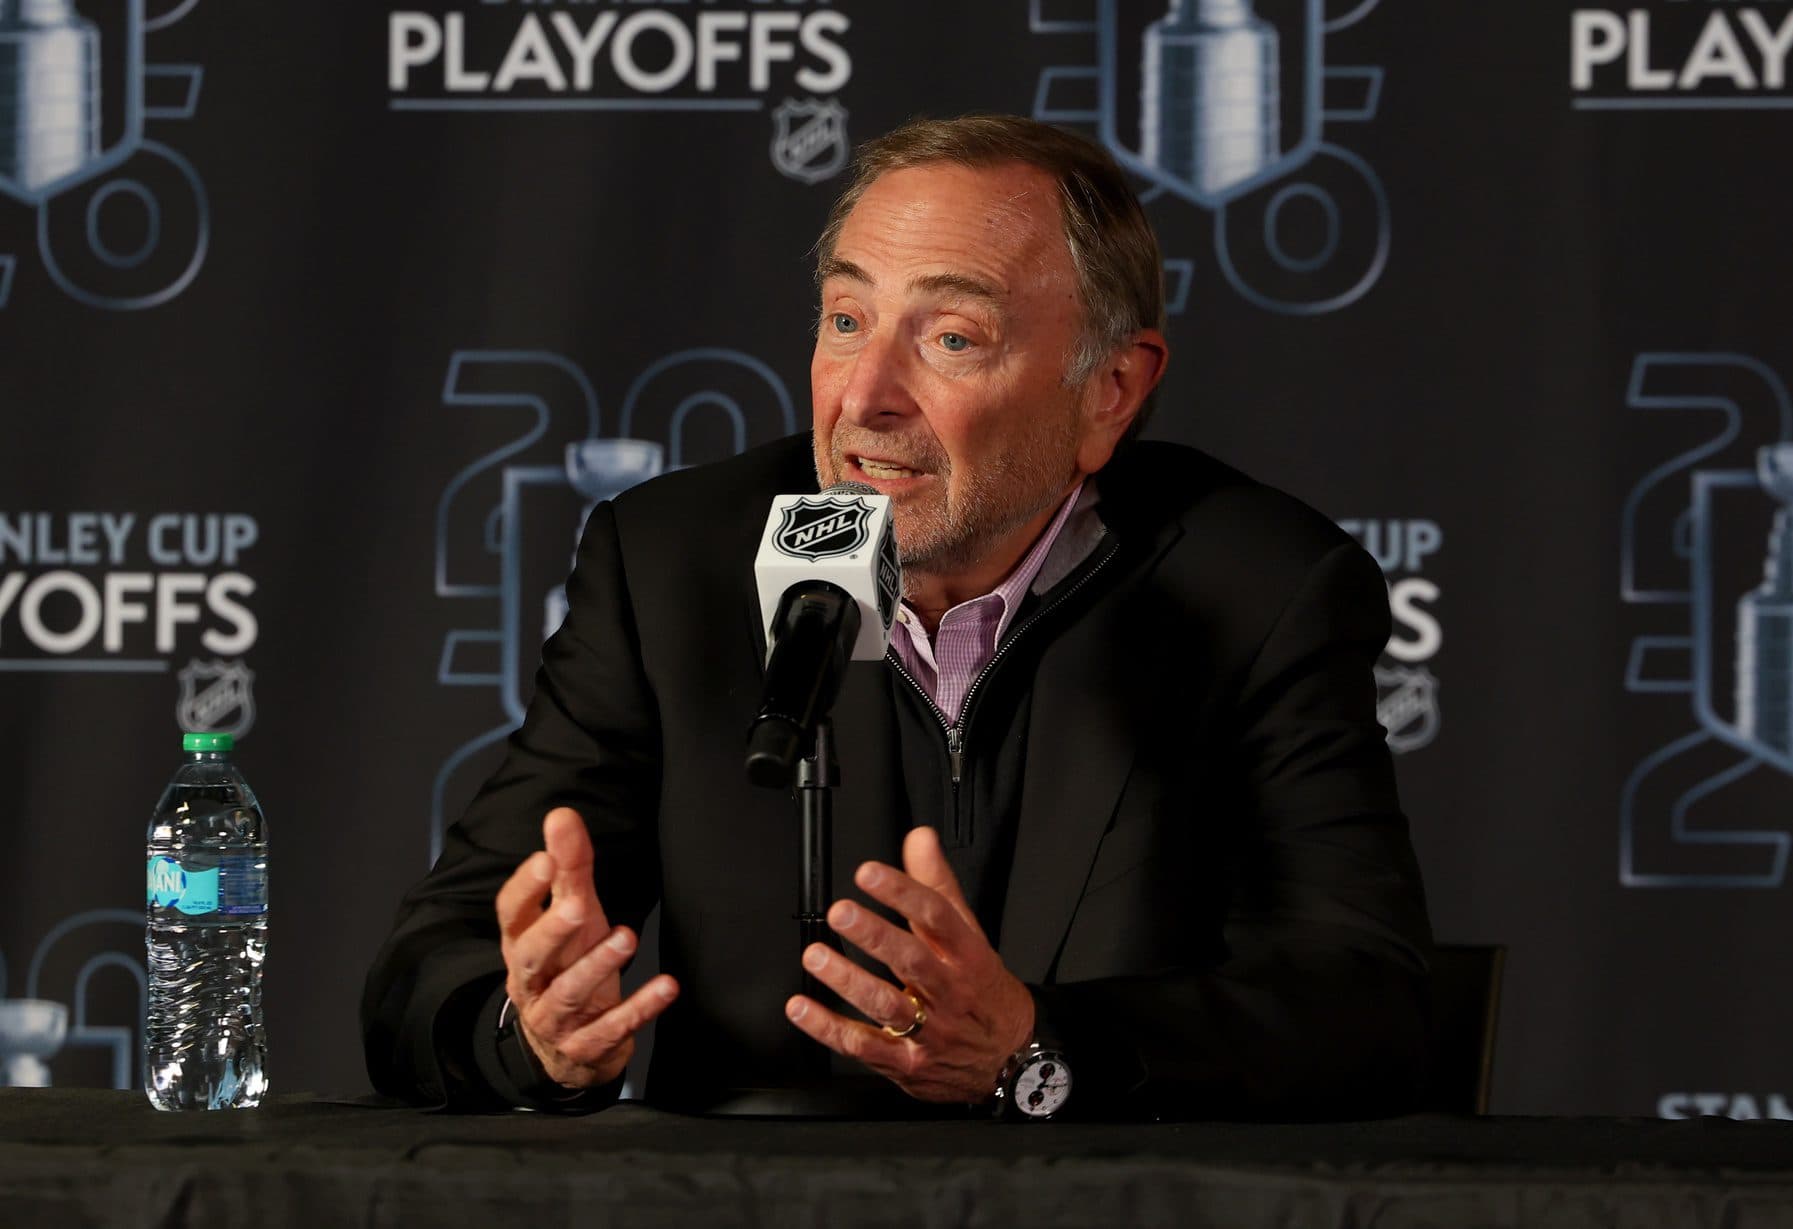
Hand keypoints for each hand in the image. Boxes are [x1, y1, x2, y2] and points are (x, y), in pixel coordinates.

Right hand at [494, 807, 678, 1088]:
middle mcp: (531, 981)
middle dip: (553, 930)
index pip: (511, 914)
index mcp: (521, 944)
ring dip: (597, 965)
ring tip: (627, 937)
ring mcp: (556, 1017)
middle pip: (533, 956)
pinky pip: (611, 1029)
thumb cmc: (565, 965)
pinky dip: (638, 1009)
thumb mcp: (569, 917)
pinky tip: (667, 987)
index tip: (544, 860)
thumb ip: (567, 869)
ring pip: (569, 993)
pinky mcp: (586, 1045)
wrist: (562, 1047)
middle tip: (578, 906)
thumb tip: (561, 815)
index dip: (525, 889)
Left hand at [784, 826, 1035, 1102]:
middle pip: (912, 961)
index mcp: (968, 956)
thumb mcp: (971, 936)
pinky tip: (803, 1008)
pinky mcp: (907, 1063)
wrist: (1009, 1059)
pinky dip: (828, 1029)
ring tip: (816, 956)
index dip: (903, 892)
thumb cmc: (984, 991)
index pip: (938, 917)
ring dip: (847, 981)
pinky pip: (863, 1047)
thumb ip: (938, 886)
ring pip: (886, 1006)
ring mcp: (929, 1031)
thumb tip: (919, 839)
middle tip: (841, 912)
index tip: (869, 874)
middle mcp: (949, 993)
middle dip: (874, 935)